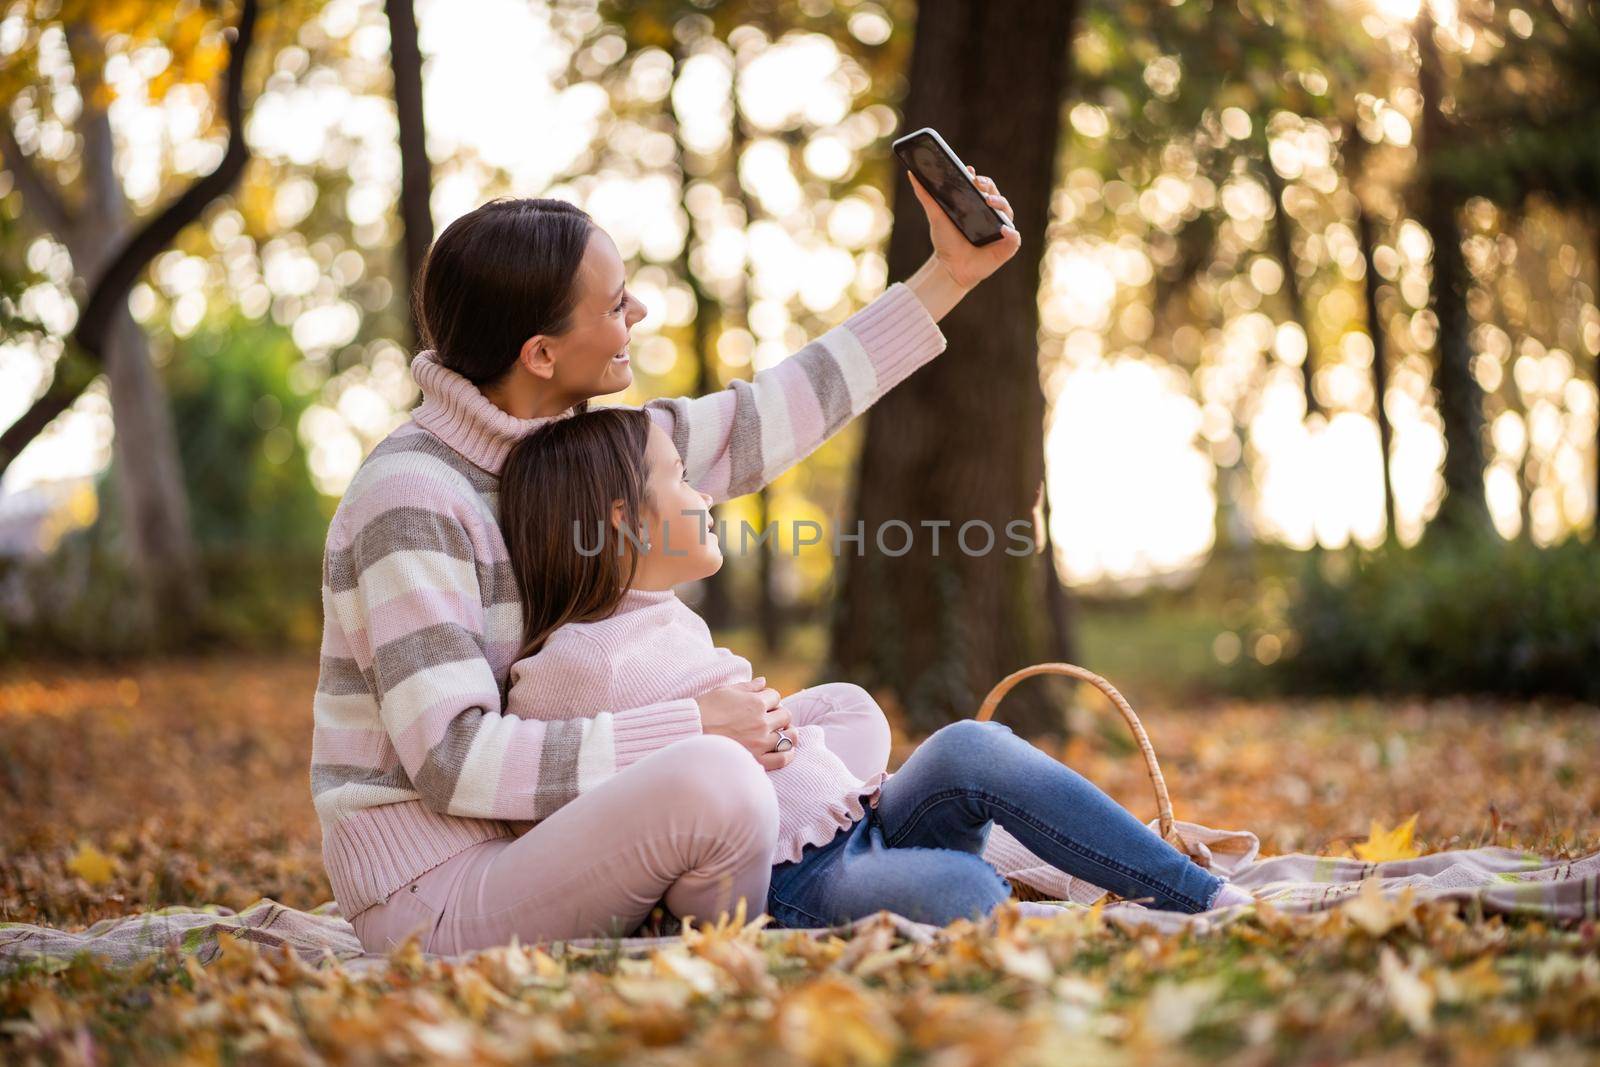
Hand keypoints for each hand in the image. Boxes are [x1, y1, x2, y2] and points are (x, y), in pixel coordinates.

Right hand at [695, 677, 796, 769]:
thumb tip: (763, 681)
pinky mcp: (757, 760)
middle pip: (785, 715)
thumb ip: (747, 687)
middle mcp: (761, 722)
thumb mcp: (725, 691)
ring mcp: (761, 742)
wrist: (689, 734)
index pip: (775, 696)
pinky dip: (788, 754)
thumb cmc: (704, 710)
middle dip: (778, 714)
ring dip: (787, 732)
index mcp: (755, 703)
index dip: (769, 698)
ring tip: (780, 733)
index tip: (761, 704)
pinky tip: (785, 750)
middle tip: (769, 719)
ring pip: (789, 736)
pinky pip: (783, 758)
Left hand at [908, 167, 1020, 289]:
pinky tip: (1002, 229)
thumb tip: (911, 173)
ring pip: (1007, 211)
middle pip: (995, 194)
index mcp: (978, 204)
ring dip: (1000, 203)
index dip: (977, 177)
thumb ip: (926, 195)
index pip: (982, 185)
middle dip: (988, 186)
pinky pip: (1014, 237)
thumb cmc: (946, 241)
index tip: (968, 171)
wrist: (950, 268)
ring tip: (989, 202)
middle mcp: (992, 214)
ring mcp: (1002, 228)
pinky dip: (1010, 232)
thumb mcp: (936, 216)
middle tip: (977, 184)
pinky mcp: (1008, 245)